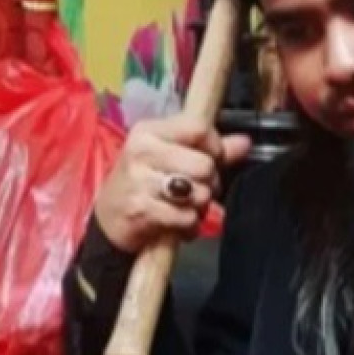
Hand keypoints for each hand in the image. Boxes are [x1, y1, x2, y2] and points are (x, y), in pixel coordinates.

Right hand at [95, 114, 251, 253]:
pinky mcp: (142, 210)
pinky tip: (177, 223)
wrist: (108, 220)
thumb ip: (210, 150)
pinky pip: (187, 217)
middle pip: (204, 164)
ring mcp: (139, 181)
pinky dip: (189, 226)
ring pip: (199, 192)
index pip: (199, 128)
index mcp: (149, 132)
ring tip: (185, 207)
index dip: (215, 148)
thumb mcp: (169, 159)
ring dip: (200, 207)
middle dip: (209, 184)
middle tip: (196, 190)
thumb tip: (245, 142)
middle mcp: (142, 152)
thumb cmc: (142, 184)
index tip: (211, 160)